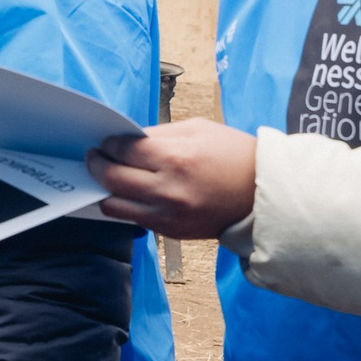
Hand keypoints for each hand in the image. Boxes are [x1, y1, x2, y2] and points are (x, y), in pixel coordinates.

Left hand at [89, 119, 256, 239]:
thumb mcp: (197, 130)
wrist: (265, 194)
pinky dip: (126, 205)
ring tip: (109, 177)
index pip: (121, 150)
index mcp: (175, 159)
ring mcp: (167, 215)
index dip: (108, 144)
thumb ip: (158, 135)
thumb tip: (126, 139)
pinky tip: (130, 192)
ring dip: (105, 189)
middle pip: (110, 178)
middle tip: (95, 157)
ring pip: (113, 205)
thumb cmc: (235, 156)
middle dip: (96, 164)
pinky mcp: (170, 231)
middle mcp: (167, 190)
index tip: (106, 142)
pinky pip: (133, 218)